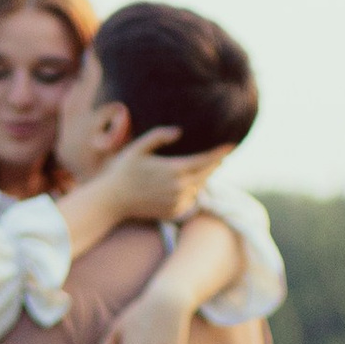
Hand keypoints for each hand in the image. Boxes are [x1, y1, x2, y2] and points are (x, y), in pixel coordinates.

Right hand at [79, 127, 214, 231]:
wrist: (113, 200)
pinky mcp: (174, 212)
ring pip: (200, 187)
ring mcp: (178, 202)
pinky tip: (192, 184)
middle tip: (222, 155)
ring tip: (207, 167)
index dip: (220, 153)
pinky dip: (194, 191)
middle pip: (206, 174)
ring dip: (204, 177)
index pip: (205, 160)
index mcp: (174, 169)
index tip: (231, 145)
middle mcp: (180, 188)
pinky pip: (191, 200)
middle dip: (215, 164)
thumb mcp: (139, 147)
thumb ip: (159, 136)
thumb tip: (179, 131)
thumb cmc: (123, 170)